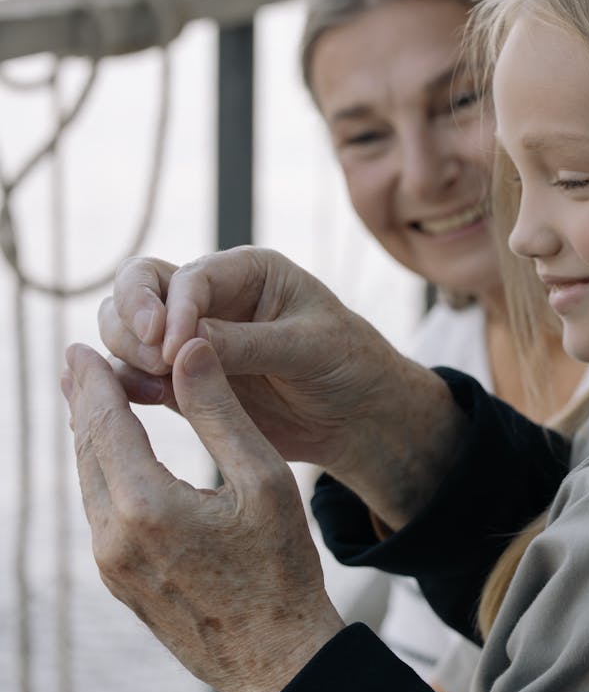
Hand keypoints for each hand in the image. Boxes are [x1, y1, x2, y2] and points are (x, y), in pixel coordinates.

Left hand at [62, 338, 343, 691]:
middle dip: (84, 405)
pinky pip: (101, 519)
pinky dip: (103, 480)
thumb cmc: (283, 572)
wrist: (278, 662)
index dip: (94, 381)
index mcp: (146, 506)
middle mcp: (114, 539)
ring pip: (91, 487)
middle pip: (88, 453)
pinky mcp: (121, 587)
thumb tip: (188, 349)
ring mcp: (112, 569)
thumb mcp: (265, 481)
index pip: (107, 423)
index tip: (82, 348)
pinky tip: (114, 468)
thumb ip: (220, 411)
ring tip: (91, 407)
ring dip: (91, 442)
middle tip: (77, 364)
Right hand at [99, 248, 466, 528]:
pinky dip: (127, 385)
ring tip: (153, 387)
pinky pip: (138, 376)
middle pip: (139, 288)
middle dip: (132, 319)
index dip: (171, 309)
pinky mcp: (184, 382)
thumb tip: (181, 342)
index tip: (172, 349)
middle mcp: (210, 299)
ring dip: (126, 352)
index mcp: (246, 272)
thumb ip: (247, 343)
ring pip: (127, 330)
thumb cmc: (349, 366)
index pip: (188, 277)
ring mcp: (191, 340)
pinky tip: (138, 401)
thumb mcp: (309, 348)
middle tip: (154, 360)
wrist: (360, 419)